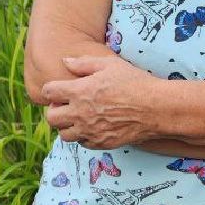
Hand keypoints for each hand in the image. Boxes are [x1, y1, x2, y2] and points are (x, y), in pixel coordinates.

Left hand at [41, 55, 158, 149]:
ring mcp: (90, 131)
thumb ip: (83, 63)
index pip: (48, 92)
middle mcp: (80, 113)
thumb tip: (65, 61)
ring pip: (63, 135)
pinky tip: (93, 126)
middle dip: (55, 110)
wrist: (156, 108)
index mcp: (79, 92)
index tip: (61, 89)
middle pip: (51, 118)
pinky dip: (83, 136)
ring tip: (79, 117)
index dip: (52, 89)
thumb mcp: (108, 64)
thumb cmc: (134, 82)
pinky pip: (82, 143)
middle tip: (67, 105)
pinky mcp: (101, 143)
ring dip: (67, 126)